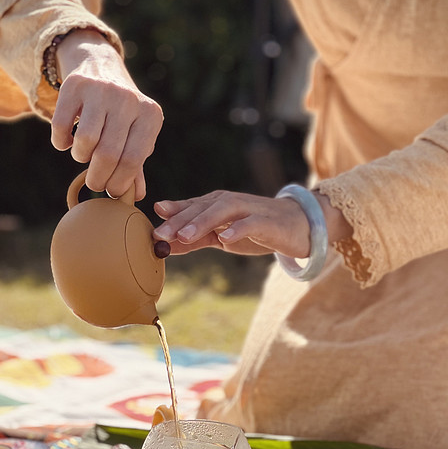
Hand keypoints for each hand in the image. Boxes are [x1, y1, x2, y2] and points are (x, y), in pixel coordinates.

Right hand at [50, 29, 162, 199]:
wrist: (100, 66)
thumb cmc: (122, 113)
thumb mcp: (136, 134)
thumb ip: (136, 165)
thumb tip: (137, 196)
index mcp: (150, 115)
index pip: (132, 160)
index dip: (119, 183)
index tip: (112, 192)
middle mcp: (128, 99)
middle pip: (108, 154)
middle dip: (98, 179)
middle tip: (95, 184)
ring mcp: (101, 89)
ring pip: (85, 141)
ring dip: (80, 157)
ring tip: (83, 156)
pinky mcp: (74, 85)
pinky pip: (61, 127)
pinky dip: (61, 142)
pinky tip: (67, 141)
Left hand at [153, 190, 312, 256]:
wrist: (299, 225)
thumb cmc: (256, 230)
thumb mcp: (220, 236)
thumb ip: (194, 239)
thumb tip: (162, 245)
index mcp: (216, 204)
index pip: (190, 208)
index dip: (170, 217)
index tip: (149, 227)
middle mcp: (230, 203)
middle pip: (201, 208)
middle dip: (179, 221)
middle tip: (159, 234)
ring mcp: (249, 210)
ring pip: (222, 211)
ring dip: (202, 222)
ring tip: (185, 236)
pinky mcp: (267, 222)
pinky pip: (251, 224)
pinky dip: (238, 229)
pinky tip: (225, 239)